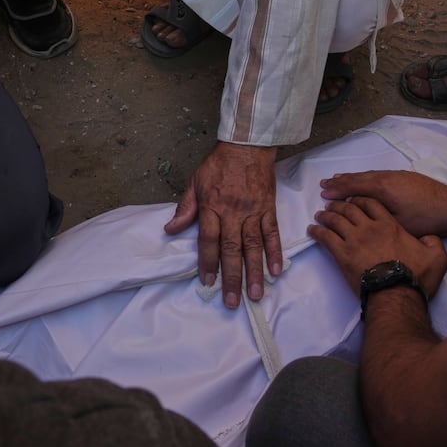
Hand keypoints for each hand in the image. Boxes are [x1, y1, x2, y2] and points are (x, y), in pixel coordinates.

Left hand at [164, 141, 280, 307]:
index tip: (208, 282)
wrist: (247, 145)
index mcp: (212, 206)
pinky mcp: (269, 208)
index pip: (209, 240)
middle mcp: (233, 212)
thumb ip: (185, 208)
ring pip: (254, 246)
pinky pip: (272, 233)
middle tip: (231, 301)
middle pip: (232, 250)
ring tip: (255, 294)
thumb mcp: (195, 182)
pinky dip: (274, 252)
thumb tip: (170, 230)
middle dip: (232, 278)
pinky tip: (275, 270)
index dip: (208, 263)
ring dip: (255, 272)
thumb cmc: (219, 164)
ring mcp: (253, 211)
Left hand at [310, 197, 446, 299]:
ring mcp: (354, 240)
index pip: (371, 203)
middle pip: (349, 209)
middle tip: (331, 204)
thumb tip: (428, 237)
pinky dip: (317, 232)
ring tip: (320, 215)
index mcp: (390, 225)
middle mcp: (370, 228)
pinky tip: (312, 230)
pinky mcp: (342, 255)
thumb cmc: (416, 277)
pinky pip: (325, 238)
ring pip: (335, 220)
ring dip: (326, 215)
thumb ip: (434, 242)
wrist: (395, 294)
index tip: (353, 198)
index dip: (360, 198)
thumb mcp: (437, 257)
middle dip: (339, 204)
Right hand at [320, 170, 446, 237]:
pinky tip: (365, 182)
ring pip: (369, 175)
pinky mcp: (405, 177)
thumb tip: (357, 210)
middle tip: (324, 183)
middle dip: (341, 181)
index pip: (354, 186)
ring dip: (353, 178)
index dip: (338, 190)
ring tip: (339, 179)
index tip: (323, 193)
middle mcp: (387, 177)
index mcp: (383, 188)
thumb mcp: (396, 222)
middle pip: (359, 177)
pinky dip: (366, 178)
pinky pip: (378, 175)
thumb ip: (374, 214)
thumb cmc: (425, 219)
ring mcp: (397, 175)